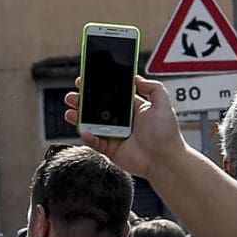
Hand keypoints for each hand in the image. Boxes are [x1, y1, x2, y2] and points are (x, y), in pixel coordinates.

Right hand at [64, 74, 194, 180]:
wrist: (164, 159)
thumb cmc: (166, 134)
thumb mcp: (163, 105)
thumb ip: (154, 88)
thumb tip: (137, 78)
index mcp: (132, 108)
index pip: (111, 95)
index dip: (98, 88)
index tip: (86, 81)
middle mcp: (121, 120)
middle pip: (97, 108)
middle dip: (82, 101)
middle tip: (72, 96)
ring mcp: (113, 135)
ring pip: (91, 124)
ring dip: (78, 117)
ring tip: (70, 111)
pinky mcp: (109, 149)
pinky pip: (94, 142)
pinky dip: (87, 137)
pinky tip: (84, 131)